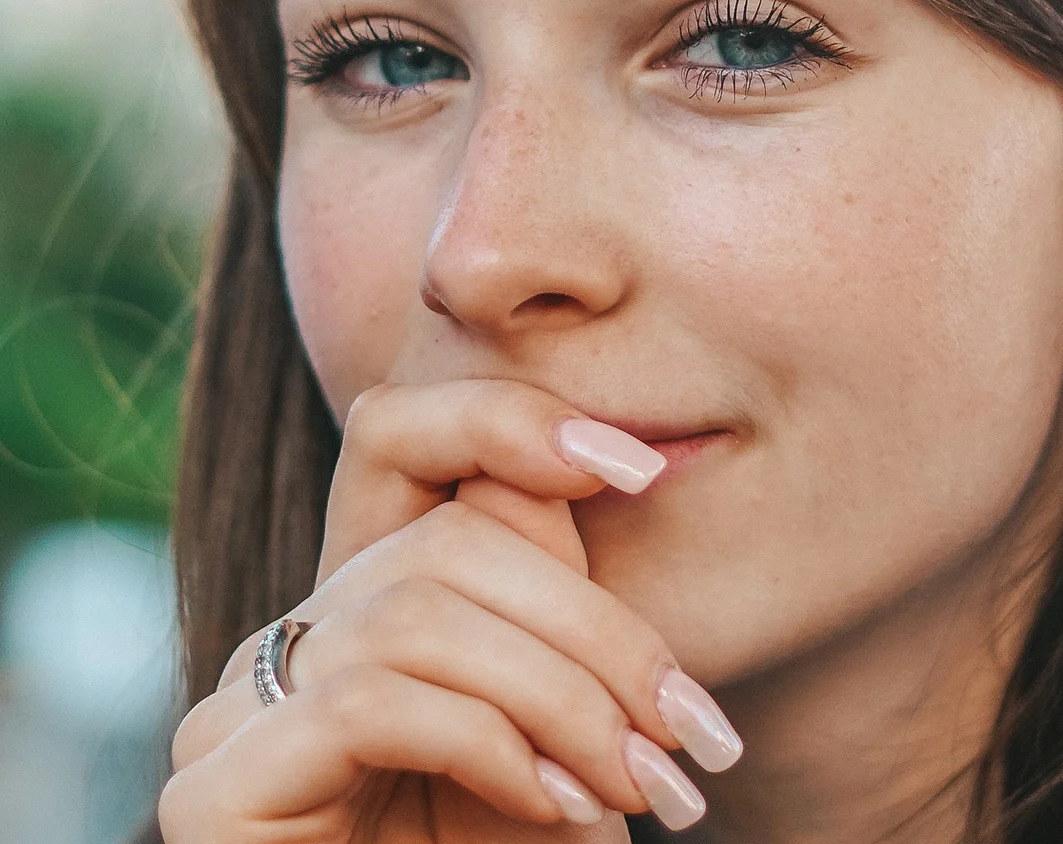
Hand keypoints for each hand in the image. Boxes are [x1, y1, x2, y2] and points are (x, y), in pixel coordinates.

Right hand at [158, 380, 739, 841]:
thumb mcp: (558, 709)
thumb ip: (545, 587)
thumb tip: (591, 455)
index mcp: (365, 601)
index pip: (403, 437)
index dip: (511, 420)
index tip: (642, 468)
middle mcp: (291, 640)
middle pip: (441, 539)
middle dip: (590, 624)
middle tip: (682, 723)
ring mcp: (235, 713)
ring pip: (416, 616)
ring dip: (560, 697)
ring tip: (638, 779)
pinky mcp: (216, 791)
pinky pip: (367, 702)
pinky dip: (487, 743)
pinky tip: (552, 805)